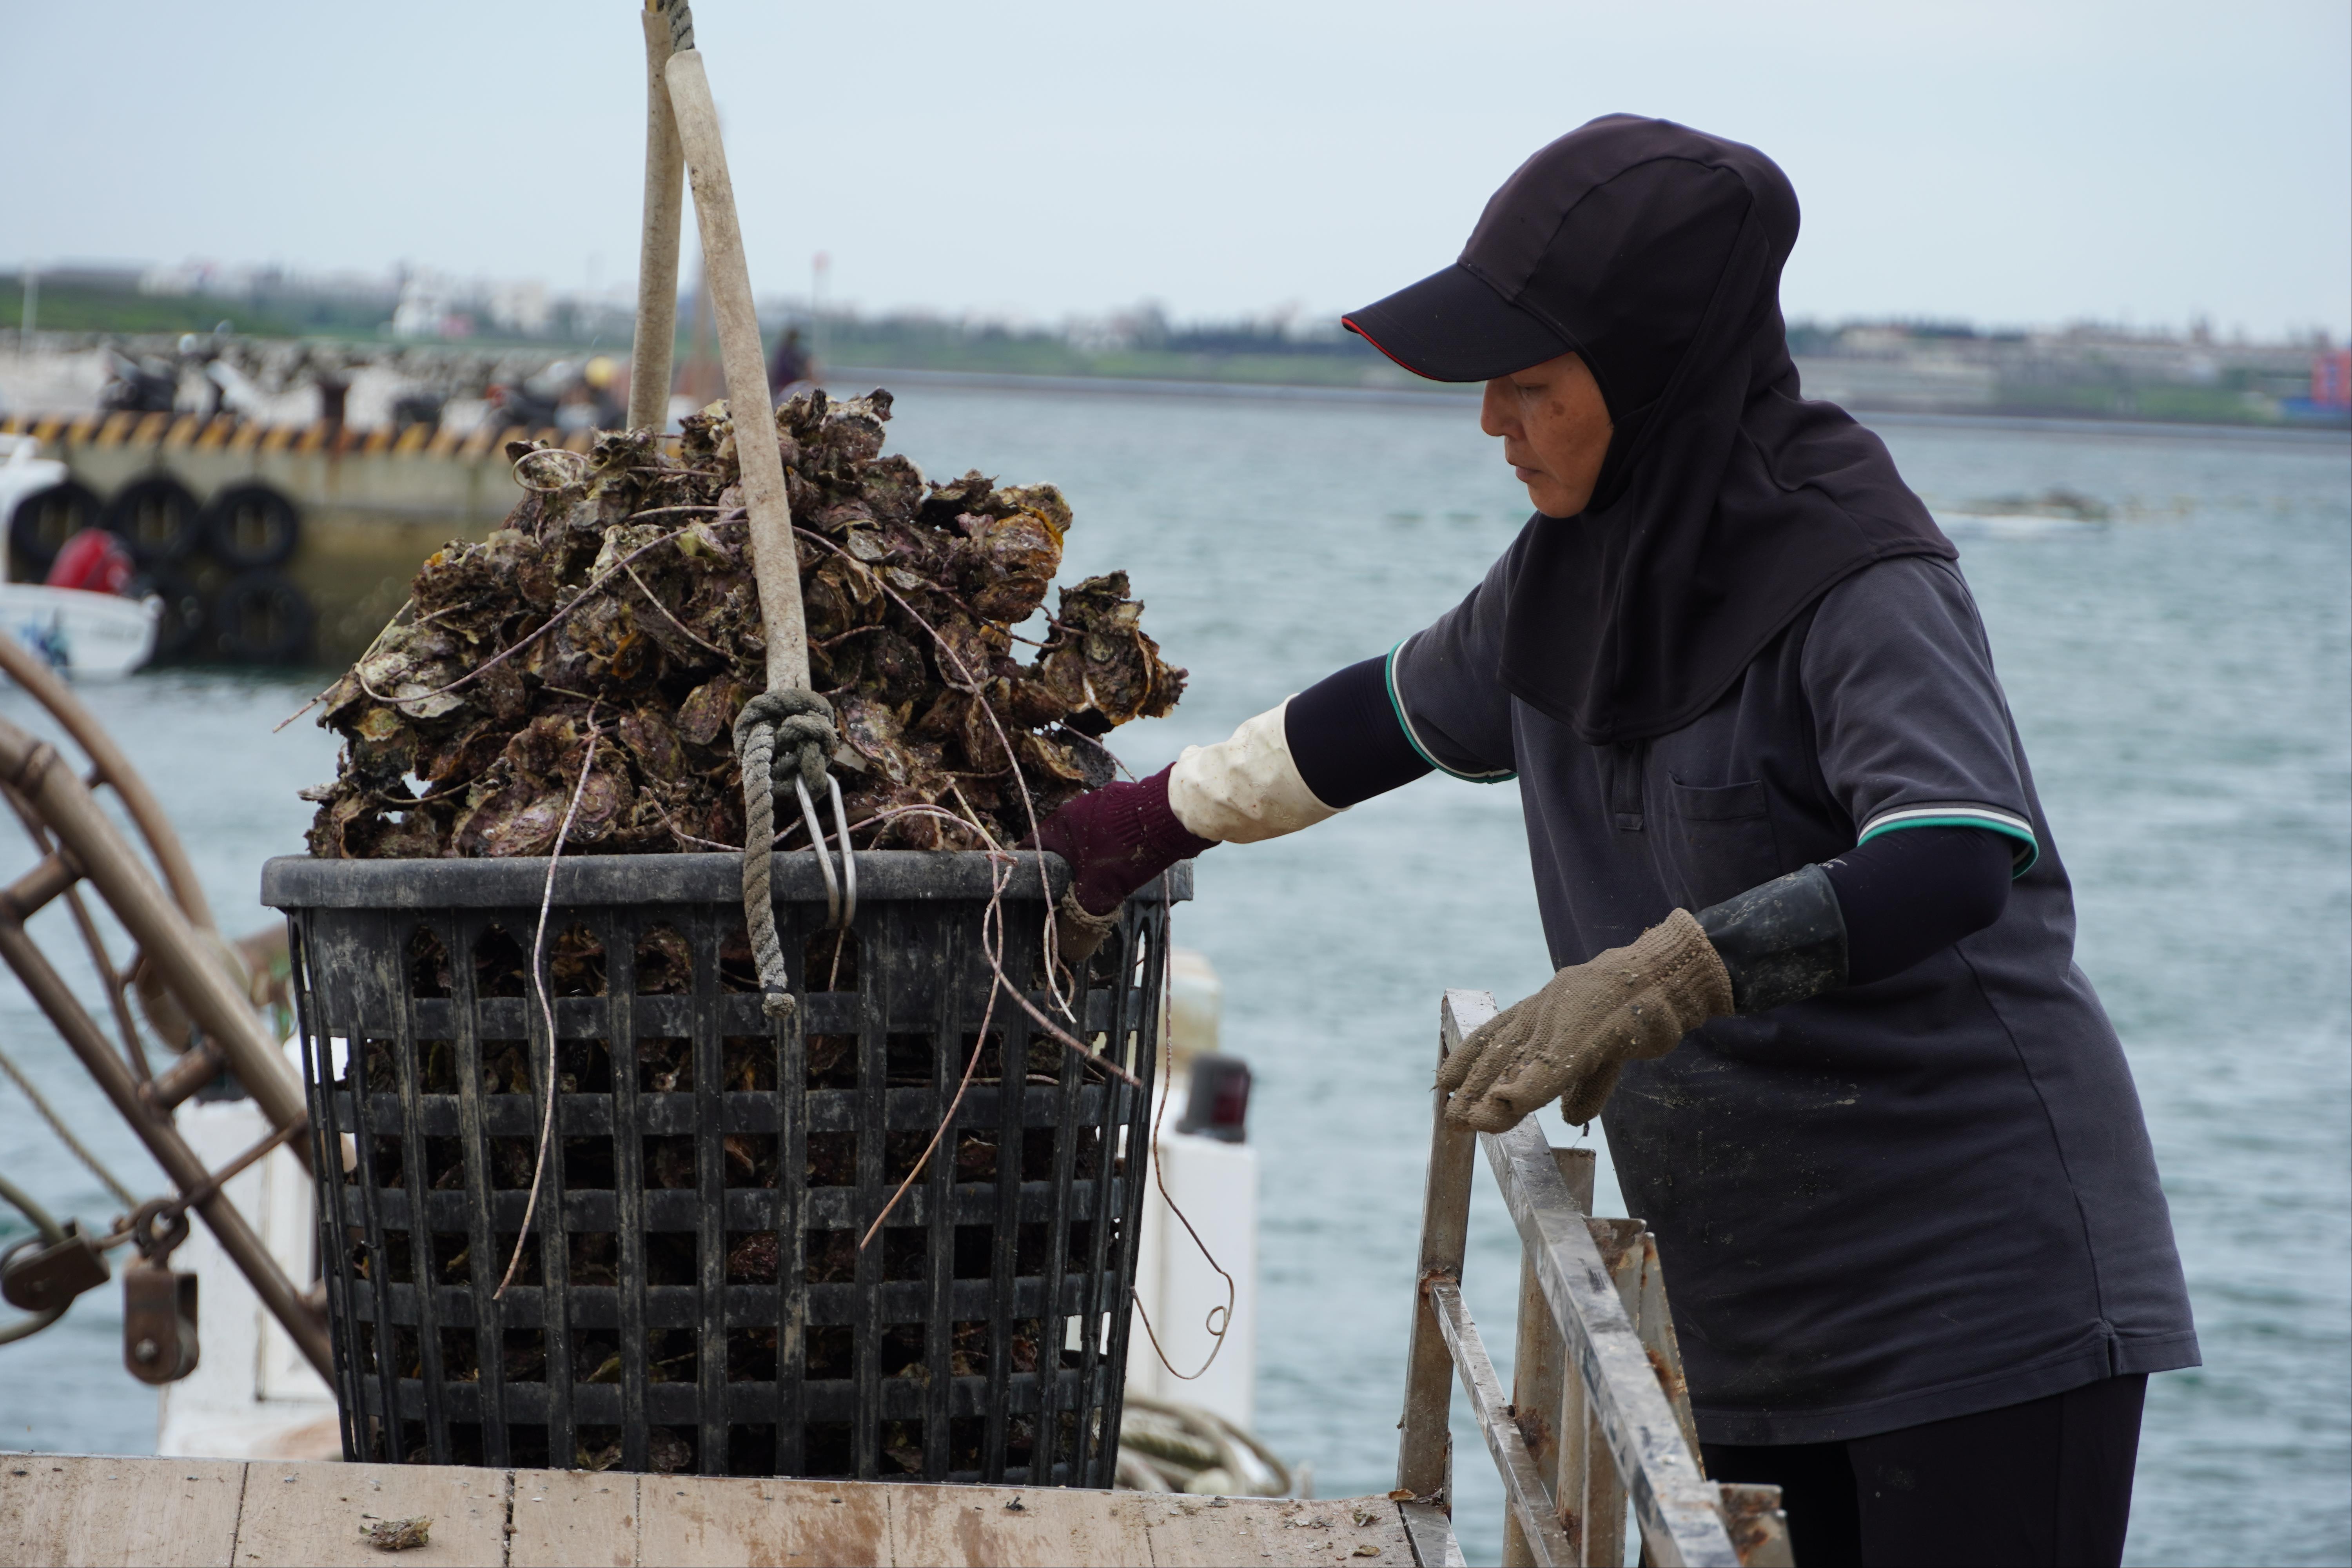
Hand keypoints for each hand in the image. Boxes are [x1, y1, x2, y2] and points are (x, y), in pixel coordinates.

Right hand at [1023, 766, 1213, 962]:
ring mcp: (1101, 801)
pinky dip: (1113, 845)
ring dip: (1091, 857)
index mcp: (1059, 824)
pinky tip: (1124, 861)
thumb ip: (1082, 917)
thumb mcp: (1098, 891)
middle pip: (1061, 843)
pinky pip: (1110, 828)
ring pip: (1087, 836)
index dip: (1031, 871)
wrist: (1169, 815)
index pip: (1031, 847)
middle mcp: (1076, 807)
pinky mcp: (1125, 801)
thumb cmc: (1126, 851)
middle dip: (1065, 867)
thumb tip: (1073, 949)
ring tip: (1100, 879)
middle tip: (1070, 890)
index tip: (1033, 889)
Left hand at [1439, 908, 1732, 1131]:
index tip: (1443, 1080)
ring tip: (1474, 1119)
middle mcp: (1548, 1010)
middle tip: (1451, 1115)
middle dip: (1476, 1085)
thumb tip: (1572, 1117)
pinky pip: (1560, 1062)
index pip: (1497, 1032)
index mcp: (1546, 1009)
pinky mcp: (1596, 1030)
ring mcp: (1570, 1017)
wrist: (1674, 979)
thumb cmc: (1637, 1012)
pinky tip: (1511, 1102)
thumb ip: (1586, 1083)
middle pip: (1503, 1051)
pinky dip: (1534, 1085)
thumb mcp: (1605, 1050)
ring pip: (1525, 1059)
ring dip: (1496, 1091)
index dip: (1469, 1056)